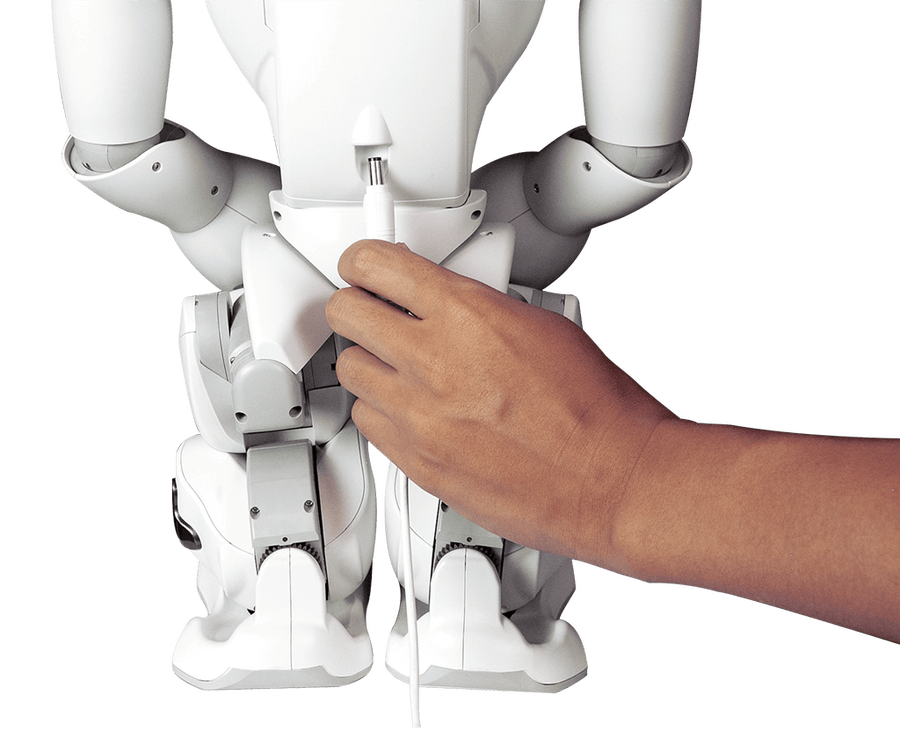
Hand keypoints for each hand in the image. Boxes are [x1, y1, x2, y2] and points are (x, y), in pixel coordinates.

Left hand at [325, 240, 667, 563]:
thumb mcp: (542, 325)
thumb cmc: (593, 410)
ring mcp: (419, 414)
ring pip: (350, 369)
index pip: (376, 265)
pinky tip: (408, 407)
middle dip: (356, 306)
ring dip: (369, 361)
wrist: (609, 480)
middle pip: (345, 313)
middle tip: (370, 310)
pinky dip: (381, 409)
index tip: (362, 267)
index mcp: (468, 314)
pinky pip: (367, 420)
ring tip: (397, 365)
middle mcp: (434, 361)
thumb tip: (447, 302)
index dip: (362, 261)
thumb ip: (480, 309)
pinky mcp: (416, 459)